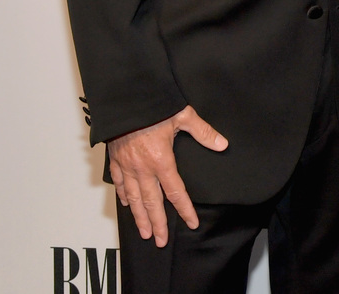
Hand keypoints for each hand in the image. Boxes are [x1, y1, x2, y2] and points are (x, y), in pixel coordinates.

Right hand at [107, 105, 226, 245]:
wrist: (125, 99)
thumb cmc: (154, 106)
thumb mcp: (183, 116)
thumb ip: (203, 132)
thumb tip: (222, 144)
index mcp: (161, 160)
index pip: (176, 192)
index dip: (184, 209)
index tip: (191, 222)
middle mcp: (143, 168)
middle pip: (152, 202)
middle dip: (157, 223)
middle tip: (159, 241)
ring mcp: (127, 165)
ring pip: (134, 198)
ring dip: (139, 217)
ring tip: (144, 232)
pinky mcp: (116, 159)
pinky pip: (119, 183)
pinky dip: (123, 195)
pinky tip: (127, 204)